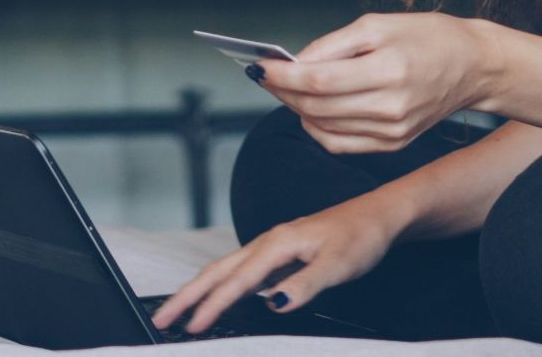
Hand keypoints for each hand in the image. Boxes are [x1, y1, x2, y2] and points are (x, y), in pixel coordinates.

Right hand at [148, 190, 405, 334]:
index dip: (212, 306)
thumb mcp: (337, 265)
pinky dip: (222, 285)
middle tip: (161, 319)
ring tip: (179, 312)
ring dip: (200, 290)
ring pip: (226, 269)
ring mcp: (273, 247)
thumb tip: (274, 304)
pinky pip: (242, 271)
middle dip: (187, 295)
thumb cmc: (361, 236)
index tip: (190, 327)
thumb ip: (305, 285)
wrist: (380, 215)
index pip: (237, 281)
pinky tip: (220, 298)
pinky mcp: (281, 253)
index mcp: (278, 243)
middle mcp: (269, 242)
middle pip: (217, 270)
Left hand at [253, 11, 496, 153]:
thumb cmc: (428, 37)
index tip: (259, 66)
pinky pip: (340, 144)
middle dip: (283, 90)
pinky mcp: (393, 145)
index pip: (320, 81)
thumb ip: (333, 45)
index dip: (283, 76)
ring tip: (286, 88)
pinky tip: (311, 108)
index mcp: (389, 71)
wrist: (474, 66)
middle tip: (265, 75)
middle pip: (317, 106)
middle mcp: (391, 108)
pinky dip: (317, 128)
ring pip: (323, 127)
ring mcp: (392, 132)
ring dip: (296, 108)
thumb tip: (294, 62)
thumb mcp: (379, 25)